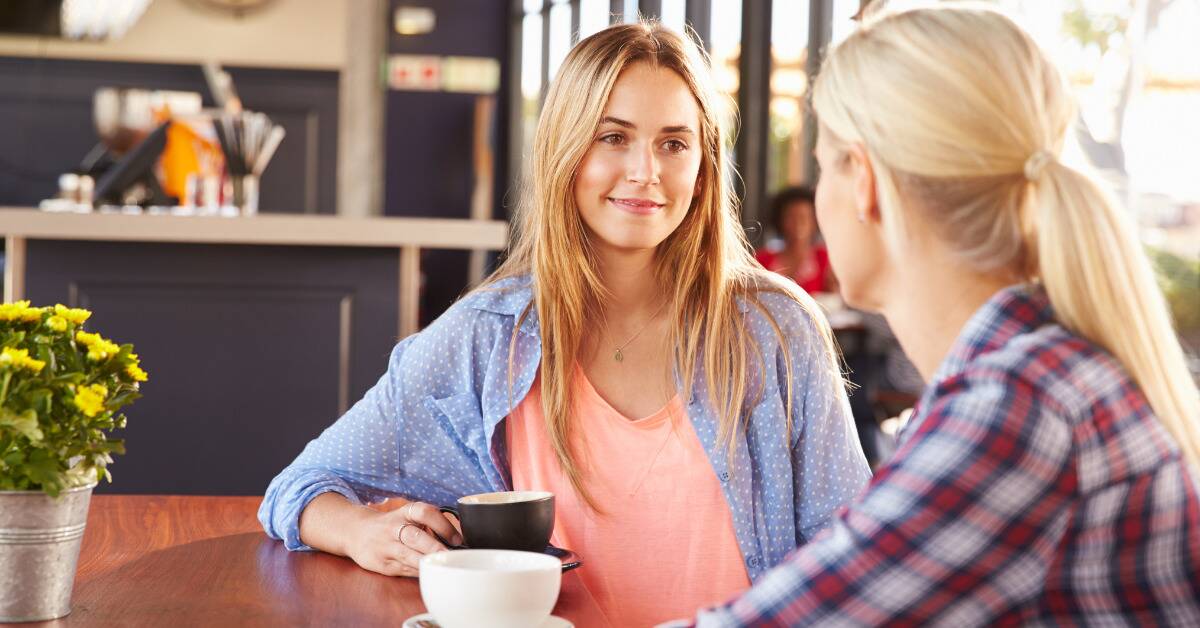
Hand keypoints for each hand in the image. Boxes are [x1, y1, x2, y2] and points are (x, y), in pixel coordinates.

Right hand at [345, 500, 462, 576]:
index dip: (442, 524)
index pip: (425, 512)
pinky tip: (429, 574)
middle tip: (451, 556)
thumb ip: (428, 525)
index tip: (457, 538)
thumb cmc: (392, 525)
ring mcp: (385, 546)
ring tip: (442, 568)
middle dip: (434, 548)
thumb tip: (457, 541)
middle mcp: (393, 527)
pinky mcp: (381, 563)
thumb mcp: (407, 516)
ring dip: (426, 563)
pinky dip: (417, 572)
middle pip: (415, 536)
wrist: (356, 531)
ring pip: (407, 556)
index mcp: (404, 512)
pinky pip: (403, 569)